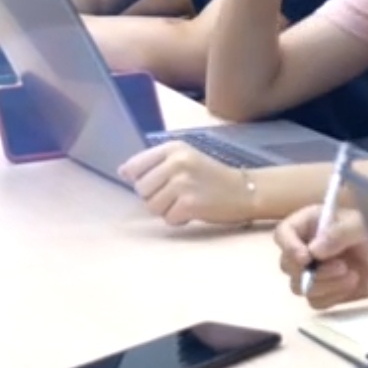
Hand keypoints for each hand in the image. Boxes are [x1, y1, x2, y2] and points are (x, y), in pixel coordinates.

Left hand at [117, 142, 256, 226]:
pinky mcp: (190, 203)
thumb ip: (155, 163)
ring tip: (185, 202)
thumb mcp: (185, 159)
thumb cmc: (211, 177)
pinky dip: (179, 219)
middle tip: (177, 195)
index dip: (140, 180)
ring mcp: (183, 183)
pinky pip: (168, 219)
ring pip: (151, 206)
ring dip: (166, 210)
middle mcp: (176, 162)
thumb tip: (122, 171)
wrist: (245, 191)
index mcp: (173, 148)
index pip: (134, 166)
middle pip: (141, 189)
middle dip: (155, 197)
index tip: (157, 184)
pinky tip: (193, 211)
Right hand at [276, 206, 367, 307]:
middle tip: (341, 267)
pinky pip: (316, 302)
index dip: (289, 246)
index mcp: (310, 224)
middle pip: (287, 265)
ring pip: (299, 287)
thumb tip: (314, 251)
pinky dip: (333, 296)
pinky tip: (352, 284)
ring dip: (325, 284)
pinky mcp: (324, 292)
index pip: (284, 233)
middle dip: (312, 270)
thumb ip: (339, 232)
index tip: (306, 257)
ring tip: (352, 274)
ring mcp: (313, 272)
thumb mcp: (362, 224)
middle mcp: (306, 248)